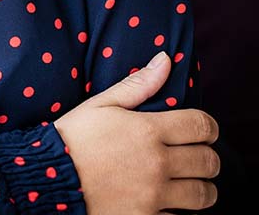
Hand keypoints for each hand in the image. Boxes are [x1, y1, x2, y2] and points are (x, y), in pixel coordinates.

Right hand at [54, 52, 219, 213]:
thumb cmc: (73, 137)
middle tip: (199, 158)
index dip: (210, 127)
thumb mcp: (101, 104)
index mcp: (149, 130)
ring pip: (202, 195)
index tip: (205, 132)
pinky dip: (182, 212)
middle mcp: (157, 163)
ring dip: (203, 188)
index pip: (202, 126)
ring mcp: (153, 194)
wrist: (48, 177)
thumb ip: (138, 84)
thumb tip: (165, 59)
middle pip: (207, 161)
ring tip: (193, 184)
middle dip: (208, 158)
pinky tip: (172, 203)